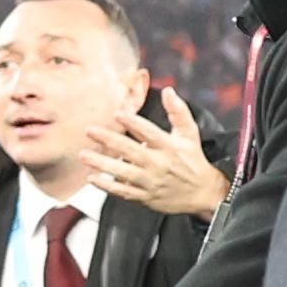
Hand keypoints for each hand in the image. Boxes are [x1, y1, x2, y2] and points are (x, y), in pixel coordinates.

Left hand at [80, 91, 226, 219]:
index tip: (117, 114)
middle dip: (109, 140)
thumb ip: (178, 112)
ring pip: (123, 172)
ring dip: (102, 164)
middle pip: (131, 151)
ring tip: (83, 155)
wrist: (202, 193)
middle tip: (89, 130)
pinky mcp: (145, 196)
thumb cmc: (193, 159)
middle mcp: (159, 164)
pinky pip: (123, 191)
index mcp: (169, 147)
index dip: (134, 123)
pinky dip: (107, 186)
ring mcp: (151, 181)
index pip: (150, 133)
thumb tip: (168, 90)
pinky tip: (91, 178)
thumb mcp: (190, 134)